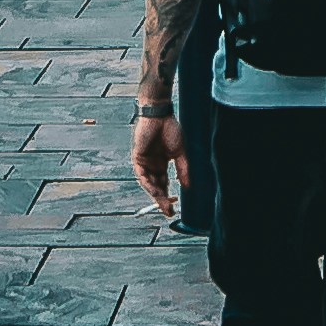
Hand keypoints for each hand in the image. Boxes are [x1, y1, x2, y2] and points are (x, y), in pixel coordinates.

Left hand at [131, 99, 181, 222]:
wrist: (160, 114)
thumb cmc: (170, 129)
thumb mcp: (180, 152)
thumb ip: (183, 169)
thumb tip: (187, 187)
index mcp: (162, 164)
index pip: (164, 184)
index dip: (168, 197)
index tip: (173, 209)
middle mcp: (152, 165)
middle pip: (156, 187)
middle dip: (162, 200)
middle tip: (168, 211)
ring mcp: (145, 162)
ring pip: (148, 183)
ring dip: (155, 194)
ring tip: (163, 204)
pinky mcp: (138, 157)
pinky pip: (141, 174)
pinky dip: (147, 182)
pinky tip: (154, 190)